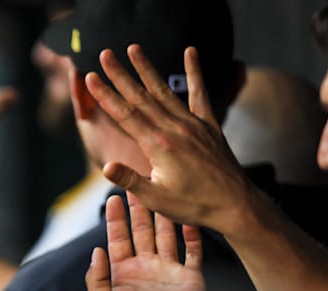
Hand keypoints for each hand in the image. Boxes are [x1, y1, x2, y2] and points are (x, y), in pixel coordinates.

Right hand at [85, 45, 266, 232]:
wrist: (236, 205)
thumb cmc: (194, 205)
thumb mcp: (157, 199)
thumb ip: (130, 180)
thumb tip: (106, 167)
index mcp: (159, 146)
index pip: (126, 115)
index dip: (106, 95)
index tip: (91, 77)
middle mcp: (175, 129)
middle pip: (141, 97)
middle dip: (120, 75)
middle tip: (105, 54)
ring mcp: (193, 124)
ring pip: (164, 91)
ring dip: (147, 69)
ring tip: (134, 48)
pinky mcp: (208, 125)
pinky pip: (200, 94)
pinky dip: (195, 72)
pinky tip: (190, 52)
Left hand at [86, 194, 204, 290]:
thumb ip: (97, 278)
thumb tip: (96, 251)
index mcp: (124, 274)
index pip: (118, 240)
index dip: (116, 220)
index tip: (114, 198)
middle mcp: (147, 269)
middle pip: (142, 232)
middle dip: (139, 209)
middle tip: (138, 184)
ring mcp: (169, 271)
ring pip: (167, 235)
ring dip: (163, 215)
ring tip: (161, 191)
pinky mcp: (190, 277)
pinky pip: (193, 252)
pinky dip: (192, 235)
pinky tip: (188, 217)